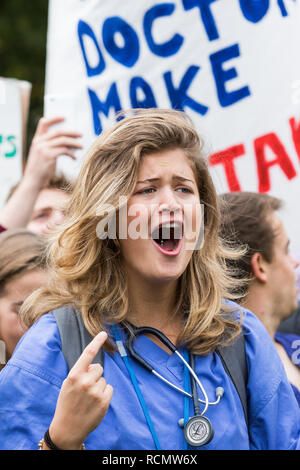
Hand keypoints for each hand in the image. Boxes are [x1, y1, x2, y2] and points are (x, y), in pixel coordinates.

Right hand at [23, 117, 82, 189]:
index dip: (54, 118)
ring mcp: (43, 148)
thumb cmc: (40, 170)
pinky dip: (71, 153)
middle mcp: (39, 142)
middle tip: (80, 134)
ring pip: (63, 140)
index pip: (44, 123)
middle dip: (71, 132)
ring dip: (74, 143)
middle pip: (58, 131)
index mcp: (36, 140)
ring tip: (81, 146)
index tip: (65, 117)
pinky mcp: (48, 156)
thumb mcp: (42, 155)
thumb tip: (68, 141)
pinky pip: (64, 150)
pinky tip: (74, 157)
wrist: (33, 181)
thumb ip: (51, 146)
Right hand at [48, 331, 112, 449]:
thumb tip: (96, 366)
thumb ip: (81, 372)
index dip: (96, 341)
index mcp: (74, 375)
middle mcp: (85, 381)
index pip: (87, 354)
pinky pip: (109, 389)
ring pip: (104, 379)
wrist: (67, 428)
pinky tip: (95, 403)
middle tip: (85, 388)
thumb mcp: (68, 384)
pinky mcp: (104, 401)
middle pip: (99, 368)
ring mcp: (95, 392)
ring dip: (98, 386)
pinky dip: (104, 394)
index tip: (103, 333)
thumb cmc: (67, 403)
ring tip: (88, 398)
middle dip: (94, 375)